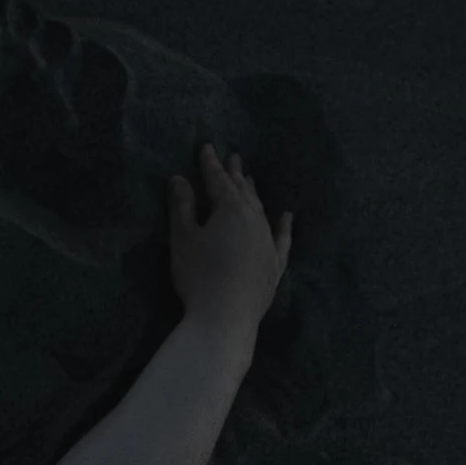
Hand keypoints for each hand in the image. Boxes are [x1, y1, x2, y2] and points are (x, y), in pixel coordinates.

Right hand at [168, 143, 292, 342]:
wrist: (226, 317)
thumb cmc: (199, 275)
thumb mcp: (183, 239)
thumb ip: (182, 207)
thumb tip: (179, 178)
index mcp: (230, 209)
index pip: (218, 180)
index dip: (210, 164)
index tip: (207, 147)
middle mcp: (254, 220)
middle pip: (243, 191)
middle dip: (235, 173)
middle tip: (233, 156)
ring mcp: (268, 242)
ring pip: (261, 210)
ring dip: (254, 193)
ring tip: (250, 180)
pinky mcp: (275, 265)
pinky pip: (282, 239)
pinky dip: (284, 226)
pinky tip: (286, 217)